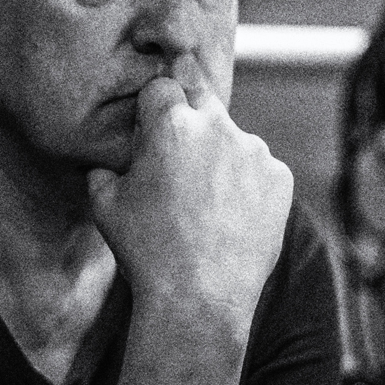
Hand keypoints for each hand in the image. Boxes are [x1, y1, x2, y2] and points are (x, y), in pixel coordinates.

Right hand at [87, 57, 292, 342]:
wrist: (199, 298)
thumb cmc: (146, 250)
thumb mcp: (104, 206)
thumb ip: (104, 171)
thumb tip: (108, 166)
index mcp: (171, 124)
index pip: (162, 86)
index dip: (154, 105)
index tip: (153, 126)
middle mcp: (218, 127)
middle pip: (202, 100)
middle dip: (190, 118)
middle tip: (180, 156)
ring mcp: (254, 151)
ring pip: (233, 139)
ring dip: (220, 157)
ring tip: (206, 204)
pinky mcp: (280, 178)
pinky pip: (259, 169)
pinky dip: (246, 184)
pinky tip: (230, 217)